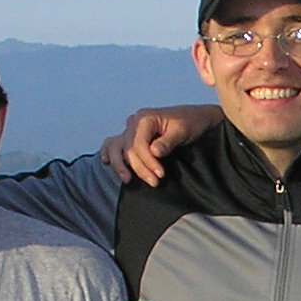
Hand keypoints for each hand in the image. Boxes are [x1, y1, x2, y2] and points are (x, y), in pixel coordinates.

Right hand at [98, 104, 223, 185]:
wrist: (194, 118)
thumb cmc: (190, 123)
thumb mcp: (183, 131)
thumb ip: (168, 141)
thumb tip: (154, 152)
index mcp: (145, 118)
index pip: (139, 144)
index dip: (148, 162)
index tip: (161, 175)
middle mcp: (134, 122)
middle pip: (129, 149)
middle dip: (140, 168)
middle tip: (155, 183)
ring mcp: (131, 129)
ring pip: (117, 148)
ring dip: (120, 165)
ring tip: (127, 180)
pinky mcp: (132, 136)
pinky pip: (115, 144)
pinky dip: (109, 153)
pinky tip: (106, 162)